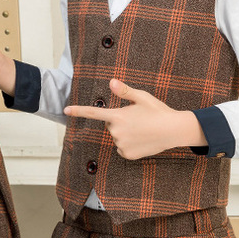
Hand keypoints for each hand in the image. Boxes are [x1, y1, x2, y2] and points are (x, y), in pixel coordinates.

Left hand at [64, 79, 190, 159]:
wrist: (174, 130)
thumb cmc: (158, 111)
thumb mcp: (142, 97)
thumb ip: (124, 91)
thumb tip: (111, 82)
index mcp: (117, 116)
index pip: (93, 113)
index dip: (78, 111)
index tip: (65, 110)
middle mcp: (116, 132)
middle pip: (110, 124)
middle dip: (119, 121)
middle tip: (138, 118)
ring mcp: (121, 145)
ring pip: (117, 137)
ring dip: (126, 133)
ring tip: (143, 129)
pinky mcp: (128, 155)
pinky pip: (122, 148)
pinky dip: (130, 144)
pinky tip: (142, 140)